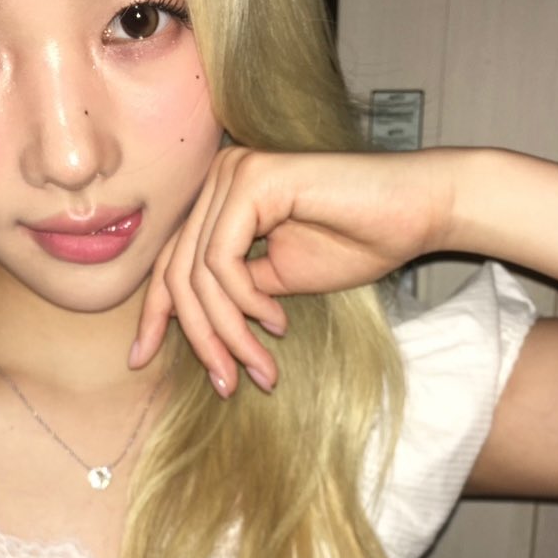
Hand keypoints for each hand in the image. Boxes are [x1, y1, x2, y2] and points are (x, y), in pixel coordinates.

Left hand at [130, 146, 453, 393]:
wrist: (417, 211)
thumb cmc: (358, 242)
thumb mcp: (276, 282)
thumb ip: (231, 295)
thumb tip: (190, 328)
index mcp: (220, 199)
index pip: (170, 263)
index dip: (154, 315)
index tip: (140, 361)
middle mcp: (218, 178)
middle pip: (177, 272)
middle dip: (199, 338)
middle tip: (227, 385)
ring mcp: (232, 173)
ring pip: (198, 274)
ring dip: (228, 333)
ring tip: (261, 368)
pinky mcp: (252, 179)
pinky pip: (223, 261)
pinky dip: (245, 303)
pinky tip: (277, 321)